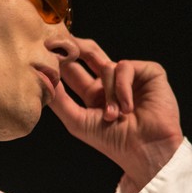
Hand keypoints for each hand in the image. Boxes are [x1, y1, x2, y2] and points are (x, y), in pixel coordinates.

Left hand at [45, 35, 183, 190]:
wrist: (145, 149)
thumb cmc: (113, 141)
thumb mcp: (77, 120)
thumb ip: (59, 99)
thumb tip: (42, 75)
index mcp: (93, 95)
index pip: (74, 70)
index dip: (62, 61)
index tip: (47, 48)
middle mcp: (111, 84)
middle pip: (90, 55)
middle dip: (77, 49)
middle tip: (63, 43)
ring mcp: (130, 78)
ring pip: (106, 65)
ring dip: (108, 92)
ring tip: (114, 115)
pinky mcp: (148, 73)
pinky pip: (125, 67)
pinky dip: (122, 87)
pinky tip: (129, 107)